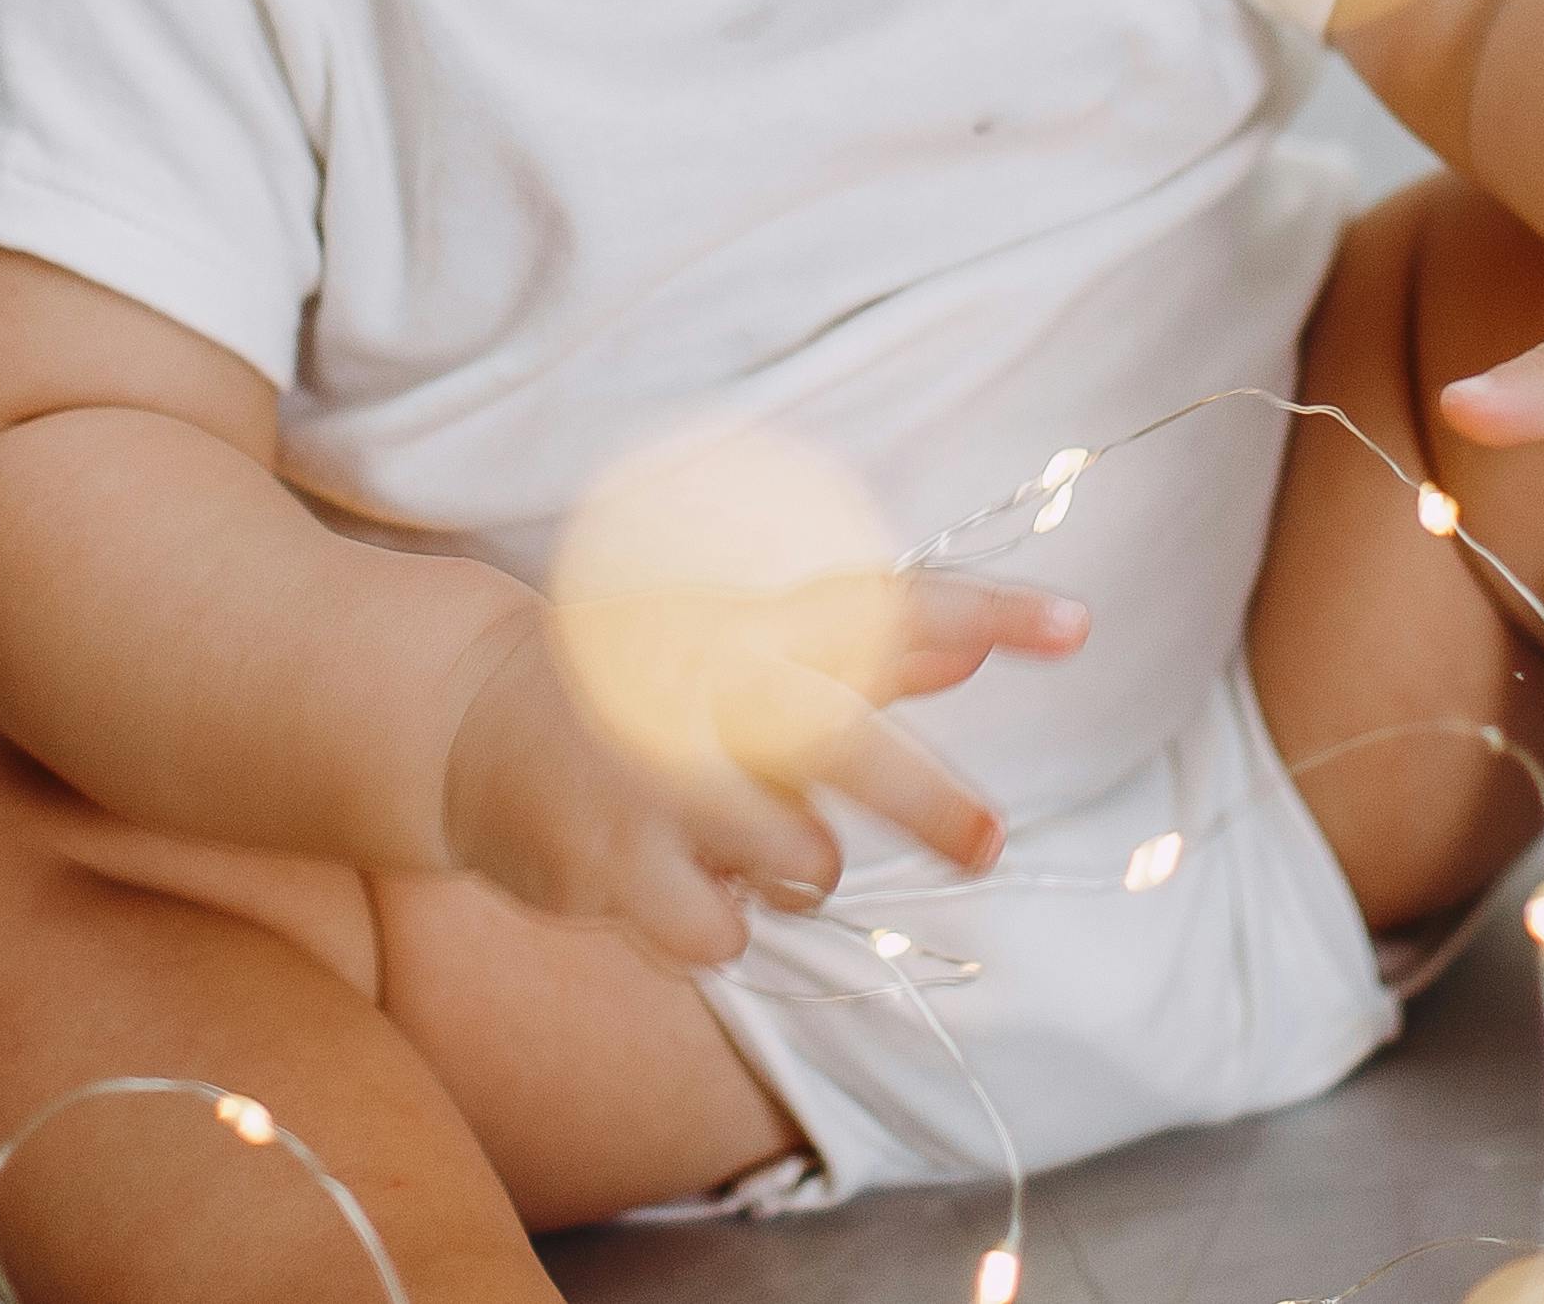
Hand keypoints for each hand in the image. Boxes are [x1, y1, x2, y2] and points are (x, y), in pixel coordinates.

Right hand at [434, 571, 1084, 966]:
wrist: (466, 722)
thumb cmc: (632, 684)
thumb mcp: (736, 647)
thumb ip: (851, 655)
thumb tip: (968, 653)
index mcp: (743, 621)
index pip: (879, 609)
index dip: (981, 616)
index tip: (1077, 626)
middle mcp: (700, 688)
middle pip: (843, 746)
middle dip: (931, 801)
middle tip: (990, 842)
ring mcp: (651, 778)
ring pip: (799, 861)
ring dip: (792, 870)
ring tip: (737, 841)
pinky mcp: (611, 863)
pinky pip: (724, 936)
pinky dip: (717, 924)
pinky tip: (674, 882)